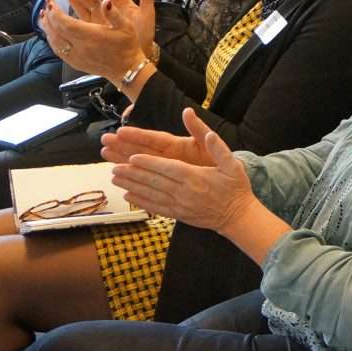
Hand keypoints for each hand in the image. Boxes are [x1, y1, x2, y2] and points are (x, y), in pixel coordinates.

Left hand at [40, 0, 156, 83]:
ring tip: (44, 17)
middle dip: (49, 17)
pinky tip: (51, 33)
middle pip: (56, 31)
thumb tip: (105, 1)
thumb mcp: (126, 27)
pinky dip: (51, 39)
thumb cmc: (127, 47)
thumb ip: (114, 13)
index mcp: (90, 36)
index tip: (51, 1)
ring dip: (47, 28)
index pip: (65, 23)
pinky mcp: (74, 63)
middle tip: (46, 5)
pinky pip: (57, 50)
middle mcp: (79, 47)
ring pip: (54, 41)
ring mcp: (75, 56)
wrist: (126, 69)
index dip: (55, 12)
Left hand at [112, 107, 257, 232]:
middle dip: (133, 174)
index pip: (167, 168)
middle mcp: (184, 192)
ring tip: (115, 179)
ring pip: (151, 194)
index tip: (131, 157)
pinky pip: (155, 207)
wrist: (237, 216)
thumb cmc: (236, 188)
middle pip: (154, 181)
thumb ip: (219, 149)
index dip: (148, 163)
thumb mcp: (233, 165)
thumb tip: (209, 134)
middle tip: (115, 167)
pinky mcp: (178, 214)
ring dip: (131, 186)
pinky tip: (128, 196)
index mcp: (196, 177)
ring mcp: (180, 205)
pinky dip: (140, 202)